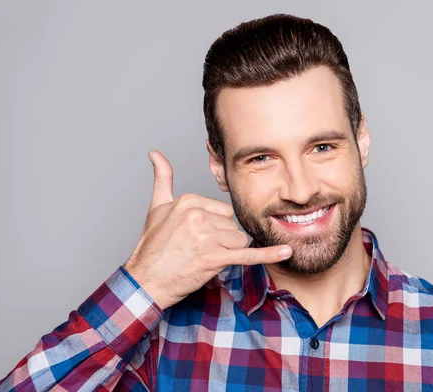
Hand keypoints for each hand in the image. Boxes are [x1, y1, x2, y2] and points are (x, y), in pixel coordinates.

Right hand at [123, 150, 291, 309]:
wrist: (146, 280)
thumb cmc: (152, 246)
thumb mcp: (157, 207)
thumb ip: (162, 178)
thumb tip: (155, 153)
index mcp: (189, 201)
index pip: (223, 210)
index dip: (214, 226)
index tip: (196, 236)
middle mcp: (199, 216)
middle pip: (232, 225)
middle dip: (222, 240)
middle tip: (197, 250)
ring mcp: (207, 237)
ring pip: (239, 240)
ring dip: (227, 252)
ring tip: (202, 258)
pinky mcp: (214, 258)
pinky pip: (247, 254)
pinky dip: (268, 254)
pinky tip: (286, 250)